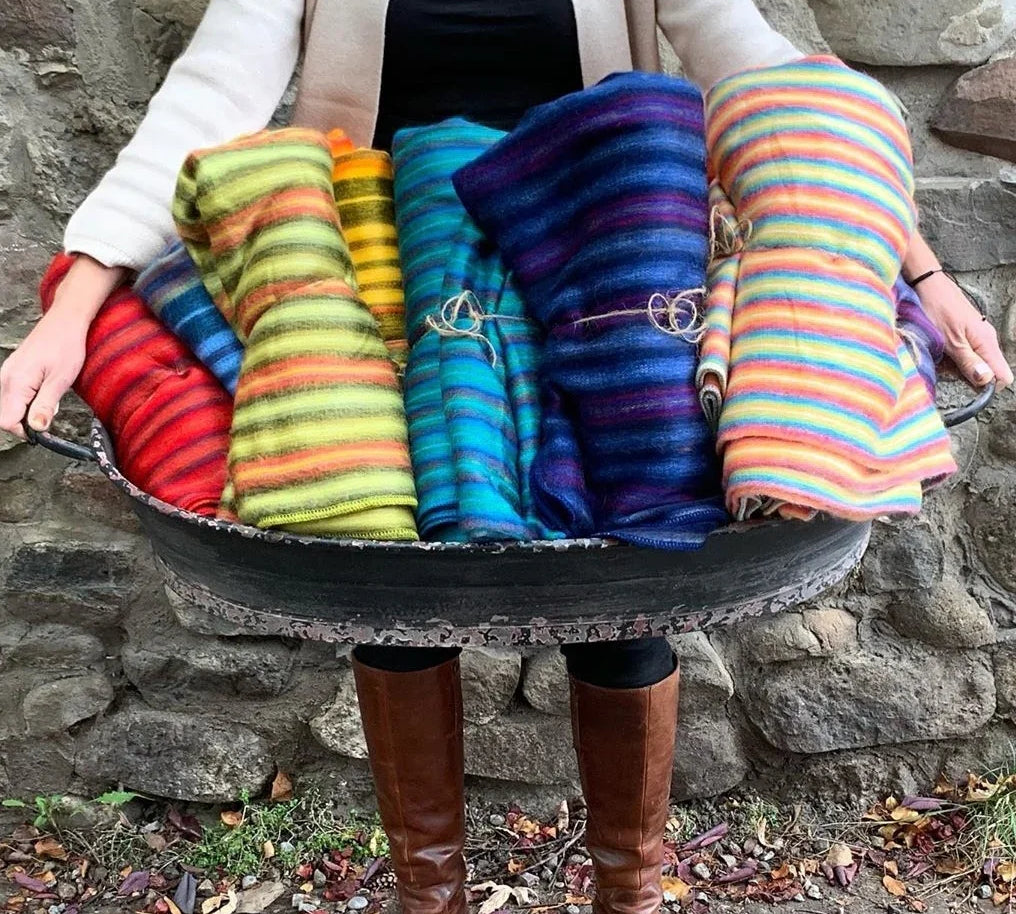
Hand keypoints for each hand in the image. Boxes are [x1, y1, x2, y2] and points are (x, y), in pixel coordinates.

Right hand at [0, 309, 88, 437]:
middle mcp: (5, 379)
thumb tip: (36, 429)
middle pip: (5, 416)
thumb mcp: (61, 380)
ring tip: (49, 396)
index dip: (25, 431)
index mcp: (15, 383)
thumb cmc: (66, 346)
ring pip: (9, 406)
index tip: (44, 430)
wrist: (64, 322)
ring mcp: (6, 374)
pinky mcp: (12, 372)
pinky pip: (13, 395)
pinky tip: (43, 390)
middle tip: (49, 411)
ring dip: (28, 410)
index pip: (7, 421)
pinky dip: (27, 399)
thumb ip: (45, 405)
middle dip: (26, 422)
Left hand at [915, 271, 1013, 390]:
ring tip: (938, 355)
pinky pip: (959, 356)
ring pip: (969, 366)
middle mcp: (985, 342)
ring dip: (952, 367)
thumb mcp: (950, 340)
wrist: (927, 286)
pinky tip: (936, 351)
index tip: (966, 383)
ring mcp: (973, 340)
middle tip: (945, 366)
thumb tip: (987, 381)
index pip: (1003, 376)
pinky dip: (946, 358)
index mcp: (987, 343)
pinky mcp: (962, 337)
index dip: (987, 386)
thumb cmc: (938, 309)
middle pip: (984, 373)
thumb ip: (968, 361)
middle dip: (964, 377)